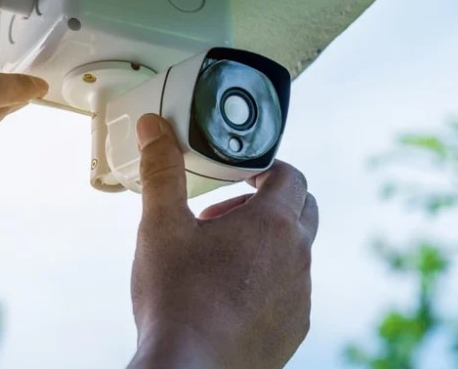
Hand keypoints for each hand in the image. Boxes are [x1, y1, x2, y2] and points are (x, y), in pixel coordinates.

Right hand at [128, 114, 318, 368]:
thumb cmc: (177, 299)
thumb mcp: (161, 227)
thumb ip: (161, 173)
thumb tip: (155, 129)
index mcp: (273, 224)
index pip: (290, 175)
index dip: (264, 168)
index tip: (237, 175)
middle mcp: (298, 258)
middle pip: (302, 210)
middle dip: (265, 203)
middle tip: (222, 217)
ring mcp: (299, 297)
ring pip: (295, 253)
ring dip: (265, 244)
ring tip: (217, 258)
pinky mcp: (293, 329)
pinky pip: (290, 291)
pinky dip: (267, 281)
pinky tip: (227, 296)